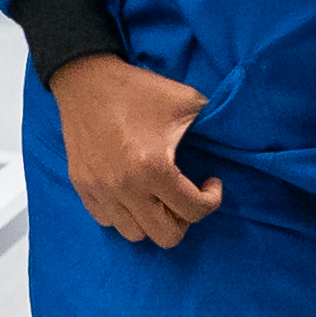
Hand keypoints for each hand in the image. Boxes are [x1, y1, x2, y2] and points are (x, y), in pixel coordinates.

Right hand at [46, 53, 221, 247]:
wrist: (86, 80)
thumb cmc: (138, 91)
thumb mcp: (186, 100)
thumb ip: (213, 122)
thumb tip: (233, 136)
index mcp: (153, 167)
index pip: (194, 211)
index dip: (212, 199)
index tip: (210, 182)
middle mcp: (125, 187)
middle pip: (166, 236)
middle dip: (184, 219)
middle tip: (184, 196)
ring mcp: (100, 190)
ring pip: (134, 234)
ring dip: (152, 219)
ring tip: (157, 196)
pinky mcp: (82, 187)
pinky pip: (107, 220)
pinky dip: (124, 214)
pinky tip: (132, 192)